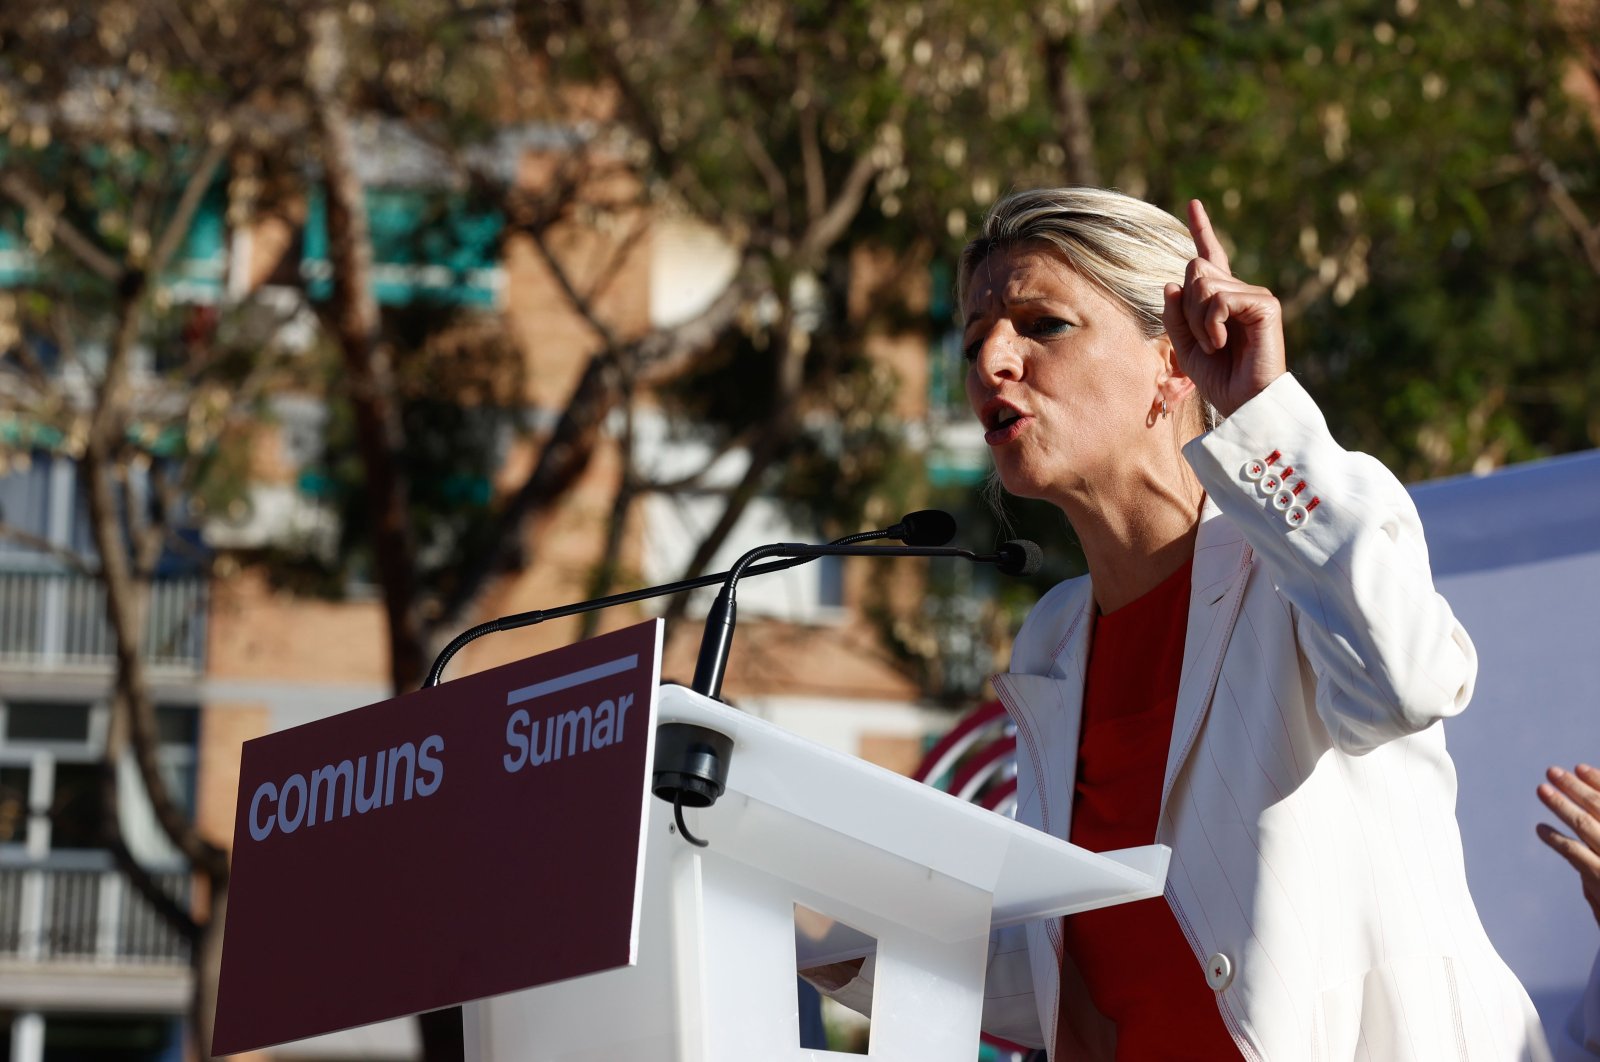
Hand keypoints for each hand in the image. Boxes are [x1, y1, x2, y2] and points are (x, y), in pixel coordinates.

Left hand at [1162, 199, 1286, 418]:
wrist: (1244, 403)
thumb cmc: (1219, 379)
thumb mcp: (1185, 346)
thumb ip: (1175, 314)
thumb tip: (1171, 282)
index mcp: (1222, 299)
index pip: (1210, 257)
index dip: (1201, 229)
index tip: (1194, 204)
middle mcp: (1240, 292)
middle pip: (1194, 269)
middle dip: (1186, 307)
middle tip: (1204, 338)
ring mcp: (1255, 296)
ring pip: (1202, 283)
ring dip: (1197, 320)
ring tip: (1216, 344)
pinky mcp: (1265, 305)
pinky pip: (1218, 299)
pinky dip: (1211, 324)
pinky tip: (1223, 342)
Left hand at [1536, 763, 1599, 929]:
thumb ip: (1596, 859)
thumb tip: (1587, 850)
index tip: (1580, 767)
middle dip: (1576, 787)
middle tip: (1552, 771)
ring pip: (1587, 825)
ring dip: (1562, 805)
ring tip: (1542, 789)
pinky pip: (1577, 855)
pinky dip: (1557, 839)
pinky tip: (1540, 829)